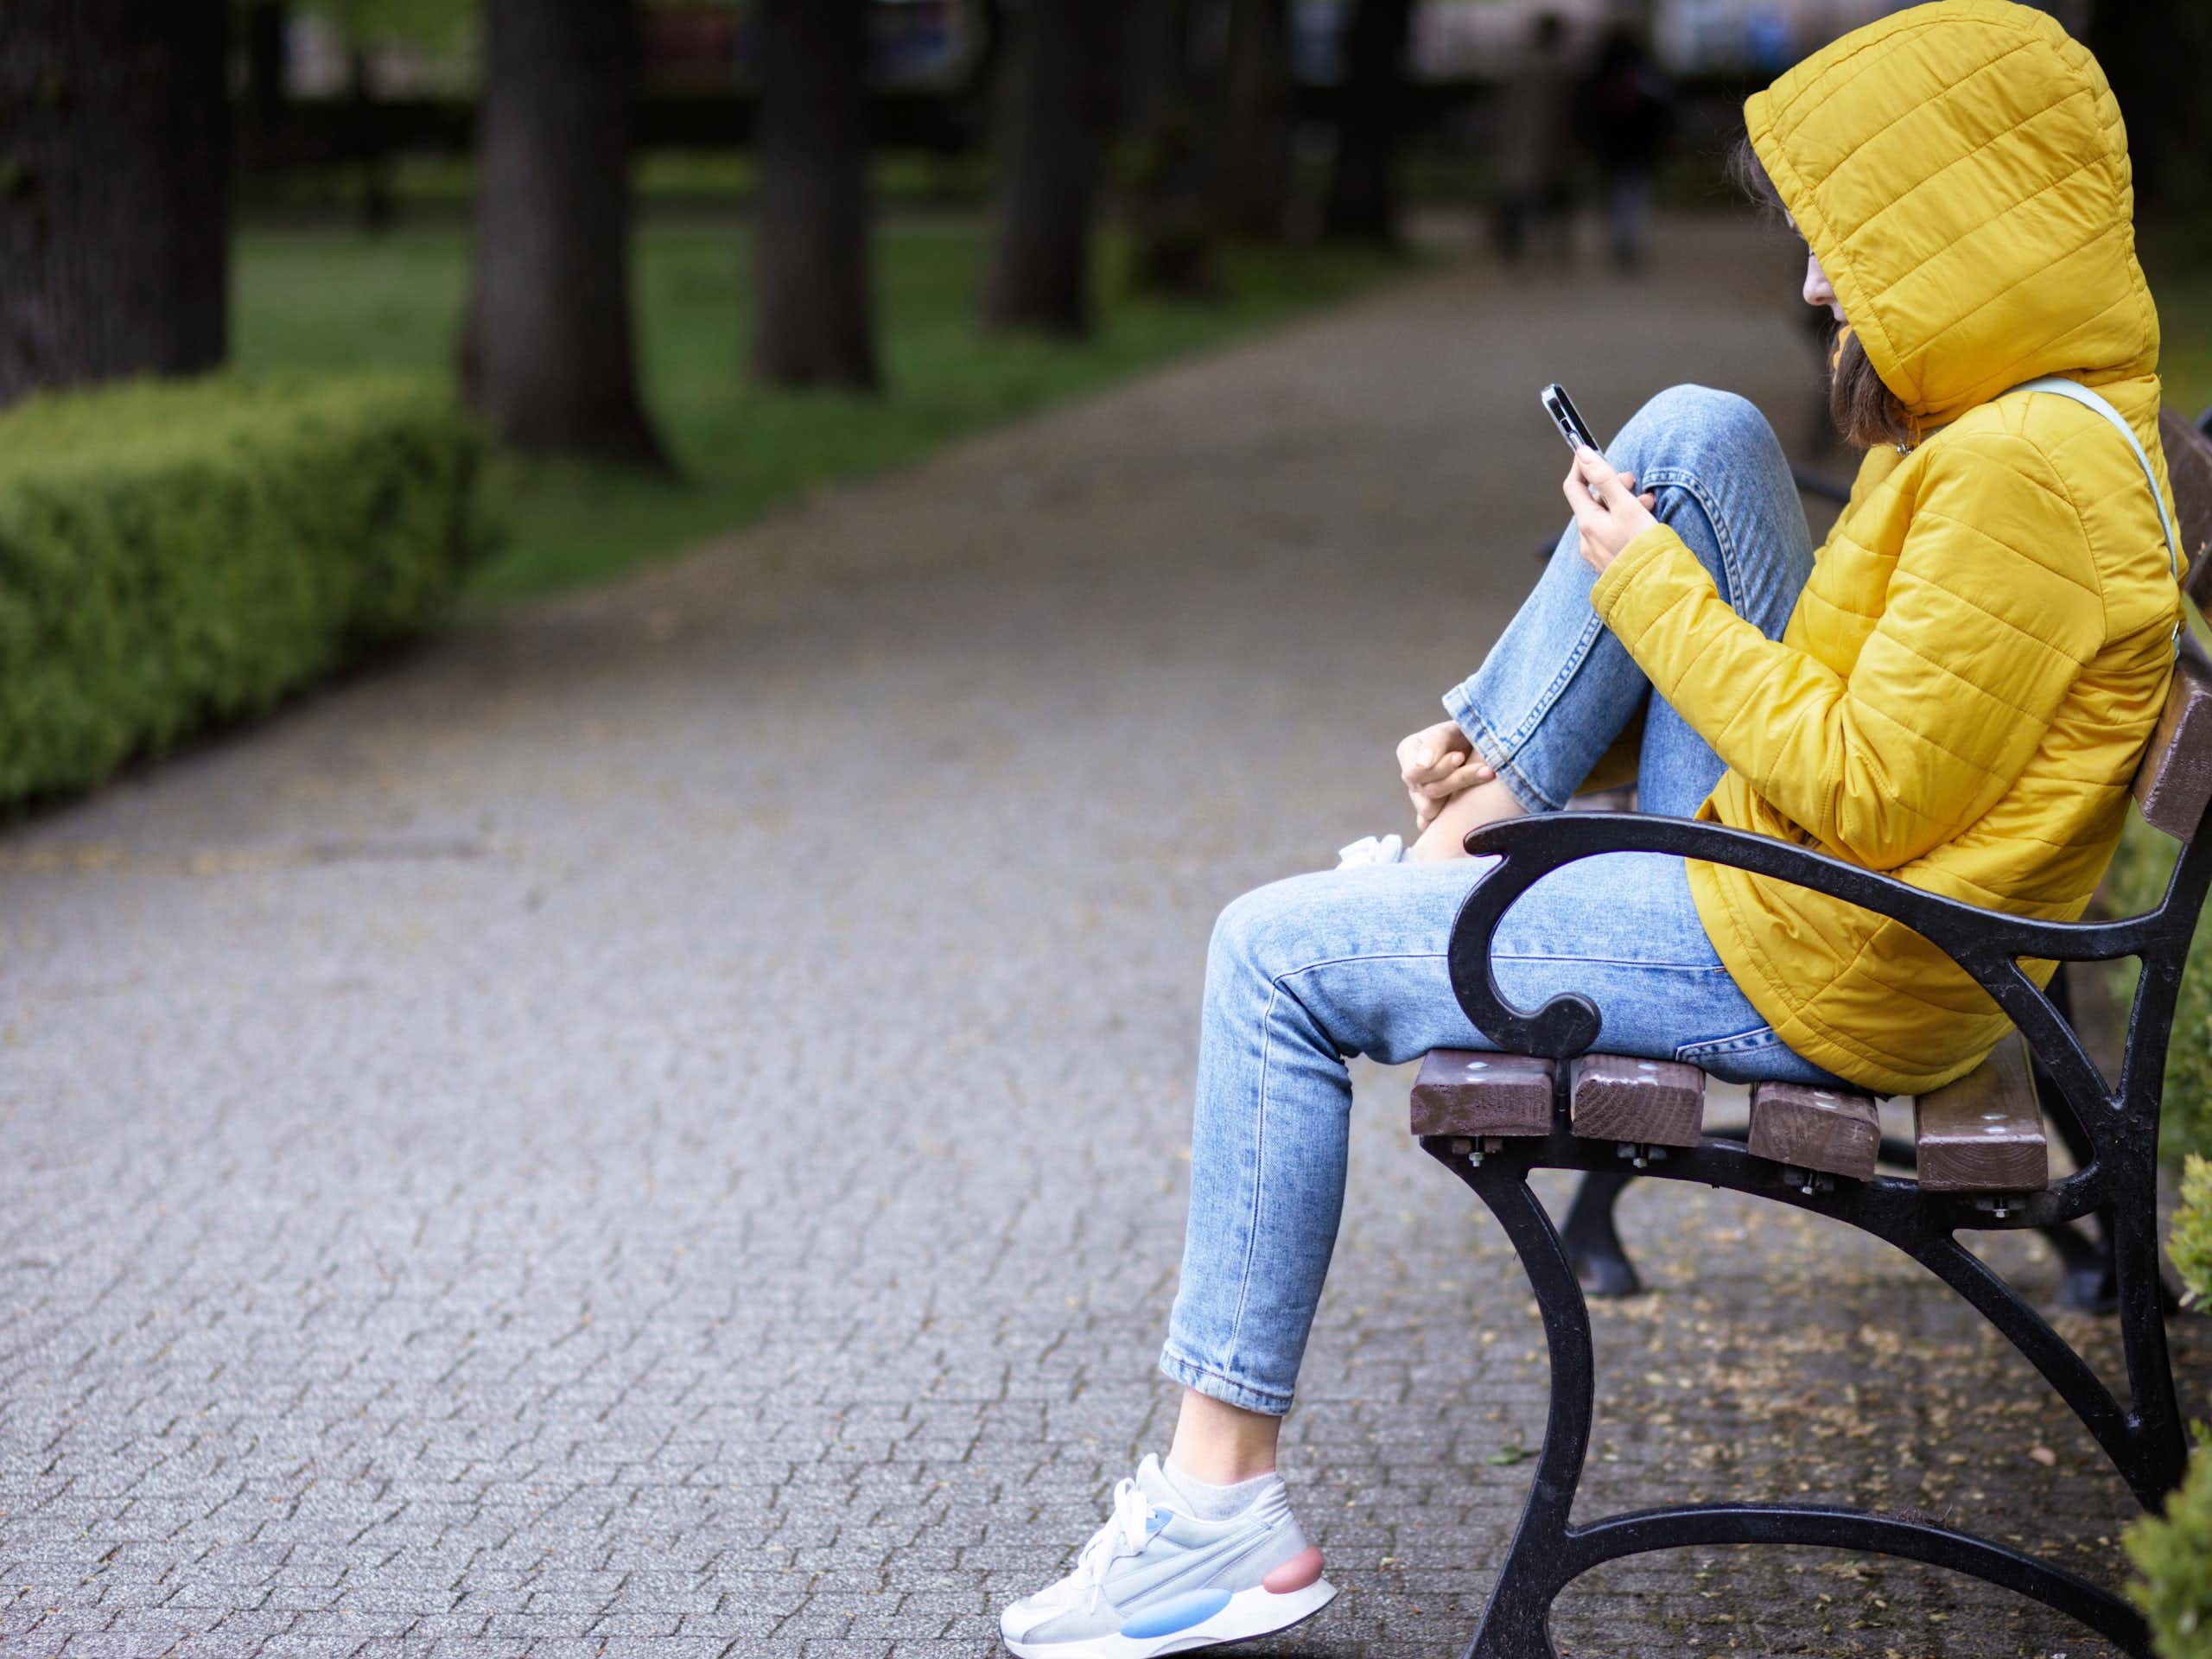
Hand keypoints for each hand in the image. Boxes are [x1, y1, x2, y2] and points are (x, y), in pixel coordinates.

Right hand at [1397, 718, 1493, 831]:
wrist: (1482, 746)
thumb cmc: (1466, 732)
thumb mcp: (1452, 729)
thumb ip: (1435, 742)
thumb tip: (1423, 764)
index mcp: (1409, 751)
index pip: (1415, 772)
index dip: (1439, 768)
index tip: (1460, 757)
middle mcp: (1412, 776)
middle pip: (1426, 791)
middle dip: (1456, 781)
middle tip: (1486, 770)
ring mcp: (1420, 796)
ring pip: (1429, 810)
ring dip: (1459, 799)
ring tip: (1486, 779)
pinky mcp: (1433, 811)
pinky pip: (1430, 824)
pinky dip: (1447, 821)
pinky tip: (1468, 811)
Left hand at [1562, 446, 1659, 574]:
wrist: (1655, 590)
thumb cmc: (1643, 547)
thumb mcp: (1627, 507)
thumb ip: (1605, 479)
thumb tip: (1582, 453)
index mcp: (1587, 523)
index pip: (1574, 486)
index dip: (1583, 466)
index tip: (1594, 453)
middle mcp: (1587, 539)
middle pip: (1593, 501)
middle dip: (1613, 486)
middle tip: (1634, 480)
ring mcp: (1597, 552)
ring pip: (1606, 517)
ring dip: (1624, 503)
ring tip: (1649, 502)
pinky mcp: (1610, 562)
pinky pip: (1612, 533)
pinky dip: (1626, 521)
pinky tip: (1644, 522)